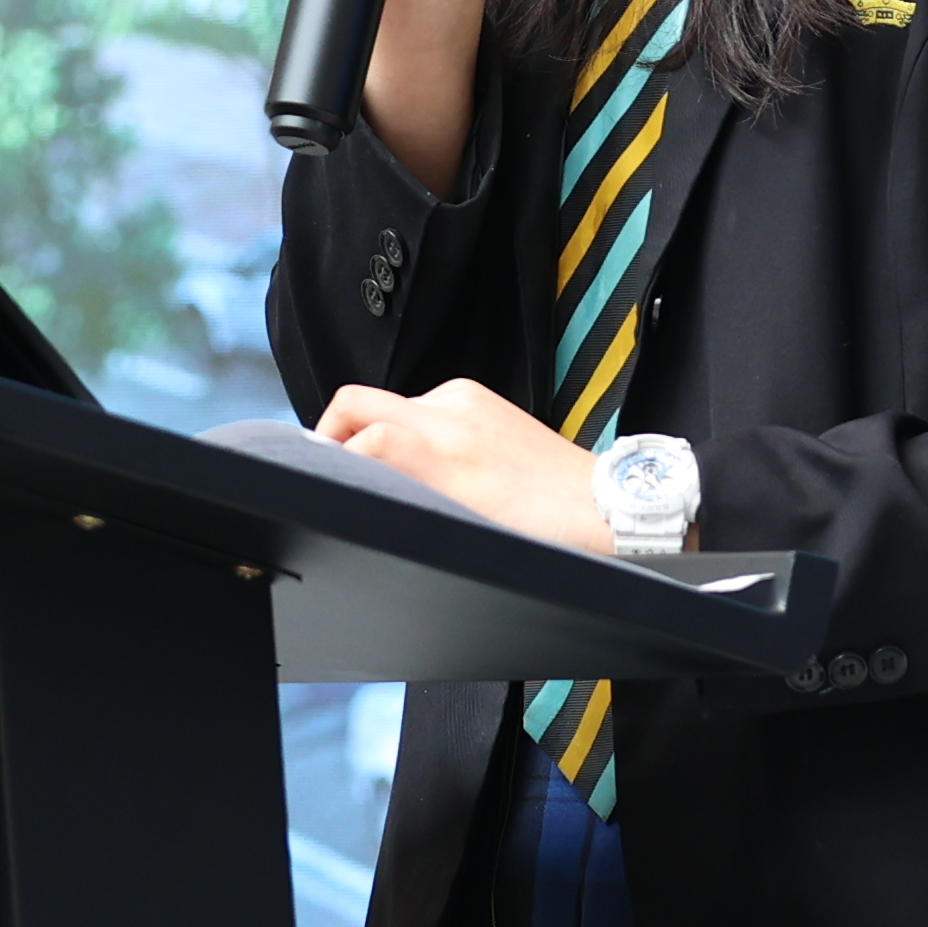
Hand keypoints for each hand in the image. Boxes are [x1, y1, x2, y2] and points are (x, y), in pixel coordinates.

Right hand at [317, 379, 615, 552]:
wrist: (597, 505)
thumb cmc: (539, 528)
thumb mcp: (462, 527)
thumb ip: (403, 492)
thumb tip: (356, 473)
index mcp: (445, 452)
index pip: (360, 435)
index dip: (331, 460)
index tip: (330, 483)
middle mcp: (451, 414)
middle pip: (358, 403)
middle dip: (333, 433)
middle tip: (335, 469)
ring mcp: (465, 401)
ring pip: (388, 407)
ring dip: (376, 432)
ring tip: (393, 474)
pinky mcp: (478, 398)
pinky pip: (422, 406)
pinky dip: (411, 430)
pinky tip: (433, 462)